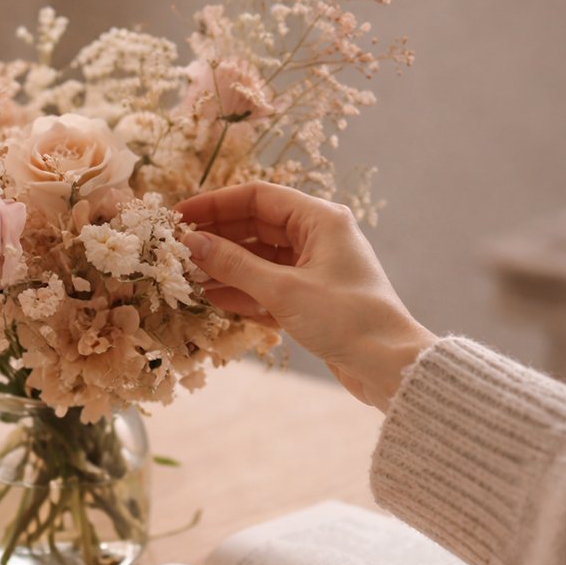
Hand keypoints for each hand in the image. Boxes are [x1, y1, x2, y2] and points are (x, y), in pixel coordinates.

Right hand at [176, 182, 436, 410]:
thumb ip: (234, 265)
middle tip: (176, 249)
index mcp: (320, 219)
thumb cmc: (345, 319)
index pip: (258, 197)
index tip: (180, 216)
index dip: (215, 205)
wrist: (389, 367)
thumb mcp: (283, 290)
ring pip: (259, 258)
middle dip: (217, 237)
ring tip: (186, 275)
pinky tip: (210, 298)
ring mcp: (314, 269)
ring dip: (224, 266)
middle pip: (256, 226)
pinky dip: (241, 290)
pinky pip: (268, 285)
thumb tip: (191, 243)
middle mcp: (318, 237)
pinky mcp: (312, 299)